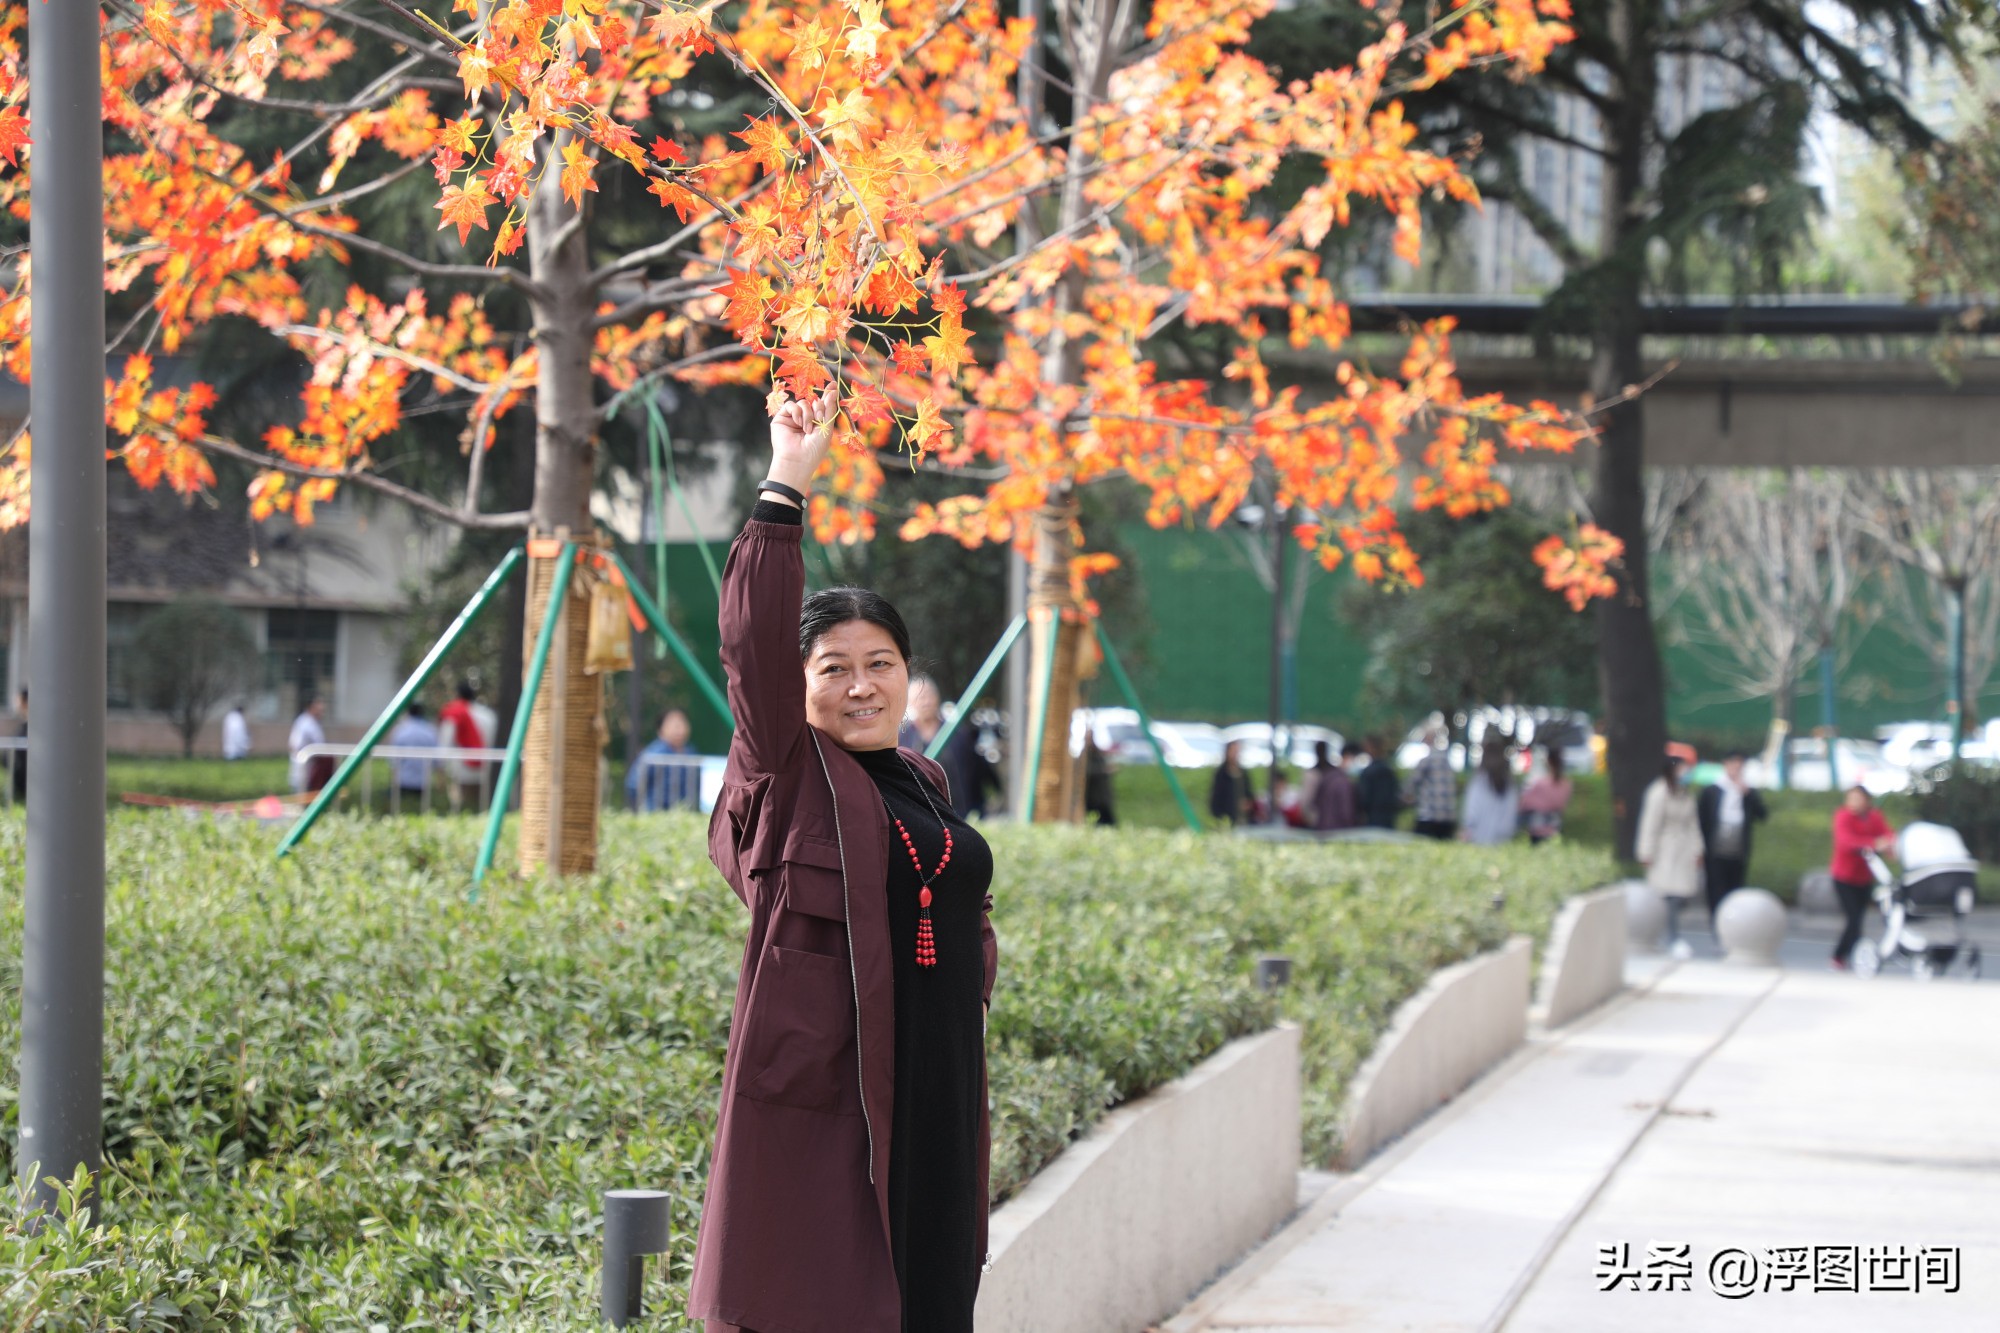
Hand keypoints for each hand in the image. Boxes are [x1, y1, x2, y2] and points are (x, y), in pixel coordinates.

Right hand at [765, 385, 838, 501]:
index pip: (822, 405)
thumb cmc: (814, 449)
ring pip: (803, 403)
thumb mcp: (826, 427)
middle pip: (814, 401)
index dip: (827, 394)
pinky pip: (791, 405)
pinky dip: (796, 412)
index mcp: (817, 422)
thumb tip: (833, 390)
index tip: (833, 384)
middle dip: (819, 408)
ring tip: (807, 429)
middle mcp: (805, 419)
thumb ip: (829, 409)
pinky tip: (798, 423)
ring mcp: (793, 418)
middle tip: (819, 419)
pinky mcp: (782, 418)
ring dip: (808, 414)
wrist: (798, 460)